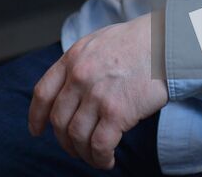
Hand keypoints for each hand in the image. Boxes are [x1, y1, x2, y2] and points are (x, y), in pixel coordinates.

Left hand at [28, 15, 168, 169]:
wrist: (165, 42)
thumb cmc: (137, 42)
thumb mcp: (97, 43)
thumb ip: (80, 64)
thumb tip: (70, 91)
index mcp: (72, 58)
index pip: (43, 93)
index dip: (36, 116)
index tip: (37, 130)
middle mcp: (80, 76)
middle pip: (59, 120)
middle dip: (64, 141)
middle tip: (75, 149)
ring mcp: (97, 94)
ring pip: (77, 137)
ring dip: (83, 154)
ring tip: (95, 158)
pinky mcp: (117, 112)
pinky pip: (99, 145)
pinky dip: (100, 158)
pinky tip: (107, 160)